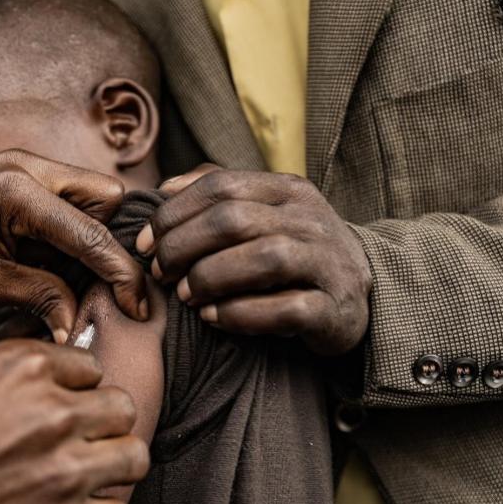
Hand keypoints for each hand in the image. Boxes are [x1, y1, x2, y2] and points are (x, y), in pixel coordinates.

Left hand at [0, 150, 148, 342]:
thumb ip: (40, 296)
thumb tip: (78, 324)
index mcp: (17, 188)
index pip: (90, 231)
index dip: (120, 273)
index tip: (138, 306)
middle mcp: (27, 165)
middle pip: (103, 197)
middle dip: (107, 242)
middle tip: (98, 287)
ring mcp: (21, 166)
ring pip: (86, 196)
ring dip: (85, 238)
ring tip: (64, 280)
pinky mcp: (14, 177)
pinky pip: (61, 200)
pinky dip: (64, 233)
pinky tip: (47, 264)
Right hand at [0, 339, 148, 503]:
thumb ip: (9, 387)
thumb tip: (47, 394)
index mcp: (20, 368)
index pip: (89, 367)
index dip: (75, 391)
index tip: (61, 409)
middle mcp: (51, 412)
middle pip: (121, 408)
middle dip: (101, 426)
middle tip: (76, 445)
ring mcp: (65, 471)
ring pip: (132, 457)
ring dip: (108, 468)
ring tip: (78, 480)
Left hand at [135, 166, 371, 354]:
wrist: (358, 294)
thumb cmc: (293, 251)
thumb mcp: (262, 212)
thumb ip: (215, 193)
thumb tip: (164, 189)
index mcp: (288, 190)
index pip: (221, 185)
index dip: (173, 213)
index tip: (144, 243)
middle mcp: (311, 220)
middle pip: (234, 220)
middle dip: (183, 247)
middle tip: (161, 273)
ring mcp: (329, 263)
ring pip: (263, 259)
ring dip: (210, 278)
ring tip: (185, 295)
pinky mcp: (336, 309)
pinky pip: (287, 309)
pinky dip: (241, 314)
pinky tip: (213, 317)